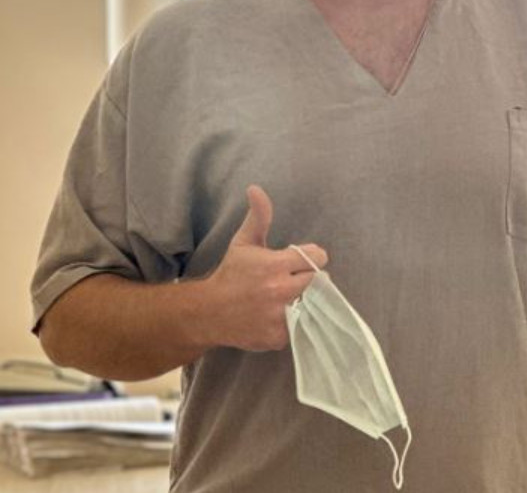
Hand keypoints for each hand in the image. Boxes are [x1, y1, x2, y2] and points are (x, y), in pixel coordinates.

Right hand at [202, 185, 326, 351]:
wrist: (209, 313)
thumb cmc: (231, 274)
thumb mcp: (244, 242)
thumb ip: (258, 216)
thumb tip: (256, 188)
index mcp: (275, 265)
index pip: (316, 257)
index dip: (312, 256)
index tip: (302, 258)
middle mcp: (280, 291)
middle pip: (317, 281)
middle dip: (309, 277)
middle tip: (295, 277)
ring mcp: (280, 317)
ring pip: (312, 304)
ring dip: (305, 299)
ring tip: (289, 295)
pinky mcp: (279, 337)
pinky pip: (300, 326)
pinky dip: (295, 321)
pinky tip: (280, 313)